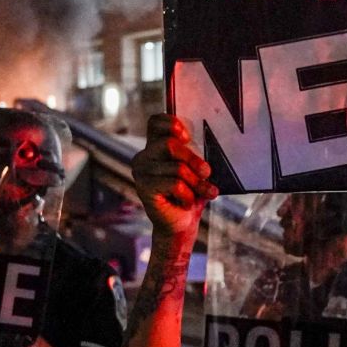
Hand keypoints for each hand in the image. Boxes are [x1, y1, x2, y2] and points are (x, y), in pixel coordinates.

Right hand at [131, 114, 218, 241]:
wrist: (182, 224)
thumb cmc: (190, 193)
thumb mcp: (196, 170)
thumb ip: (195, 155)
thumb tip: (206, 154)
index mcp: (155, 146)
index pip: (155, 122)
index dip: (171, 123)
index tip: (188, 136)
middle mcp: (143, 156)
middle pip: (170, 144)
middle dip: (193, 159)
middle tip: (206, 172)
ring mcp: (141, 172)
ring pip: (177, 168)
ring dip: (196, 184)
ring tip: (201, 193)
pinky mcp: (143, 188)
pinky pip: (175, 184)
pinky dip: (188, 195)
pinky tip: (186, 202)